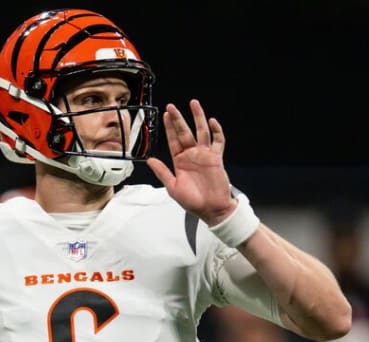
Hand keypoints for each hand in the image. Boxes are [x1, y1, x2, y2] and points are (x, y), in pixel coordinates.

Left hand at [147, 99, 234, 224]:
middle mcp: (192, 155)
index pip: (173, 140)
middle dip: (178, 119)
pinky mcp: (216, 158)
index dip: (169, 128)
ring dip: (198, 118)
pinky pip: (218, 142)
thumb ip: (162, 172)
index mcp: (180, 161)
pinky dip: (217, 131)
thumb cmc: (193, 202)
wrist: (212, 210)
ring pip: (201, 132)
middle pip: (184, 132)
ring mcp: (205, 155)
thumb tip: (149, 160)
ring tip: (194, 104)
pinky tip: (212, 122)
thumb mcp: (173, 187)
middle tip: (172, 107)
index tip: (165, 115)